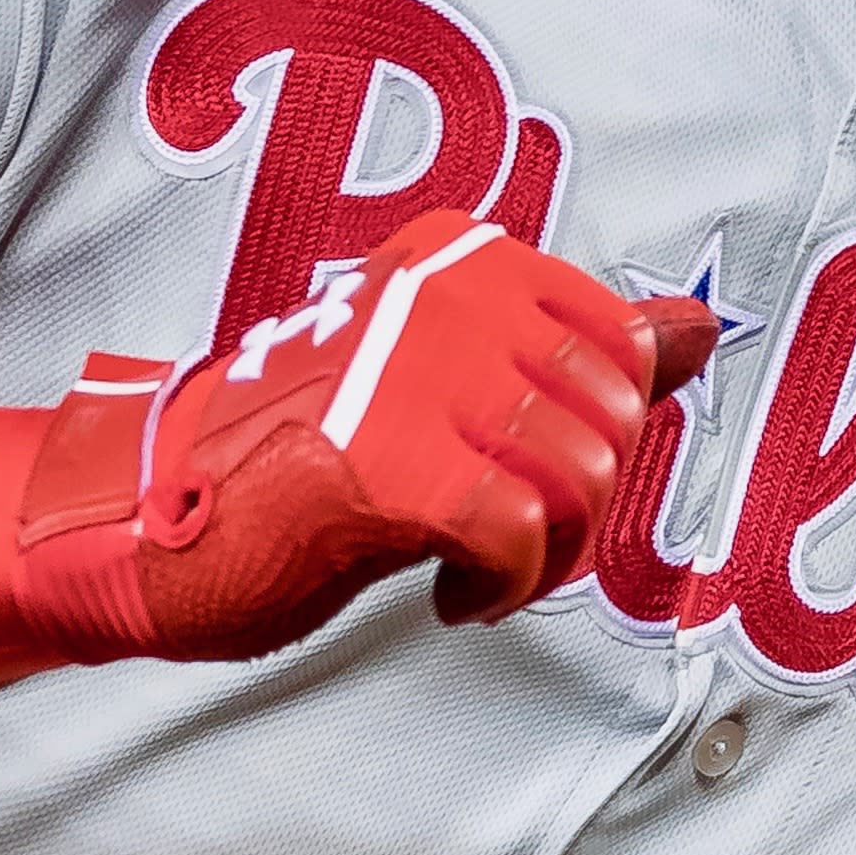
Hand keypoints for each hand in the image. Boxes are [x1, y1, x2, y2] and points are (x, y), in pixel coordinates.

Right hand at [10, 209, 716, 661]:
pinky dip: (504, 589)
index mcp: (454, 259)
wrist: (157, 522)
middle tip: (506, 538)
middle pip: (609, 416)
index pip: (620, 342)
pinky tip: (450, 595)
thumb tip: (698, 329)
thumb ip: (575, 352)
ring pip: (581, 476)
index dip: (600, 433)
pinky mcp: (390, 467)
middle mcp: (437, 297)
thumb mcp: (447, 382)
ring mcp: (412, 377)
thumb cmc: (300, 456)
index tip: (533, 470)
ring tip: (473, 567)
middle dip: (581, 505)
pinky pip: (524, 536)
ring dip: (546, 556)